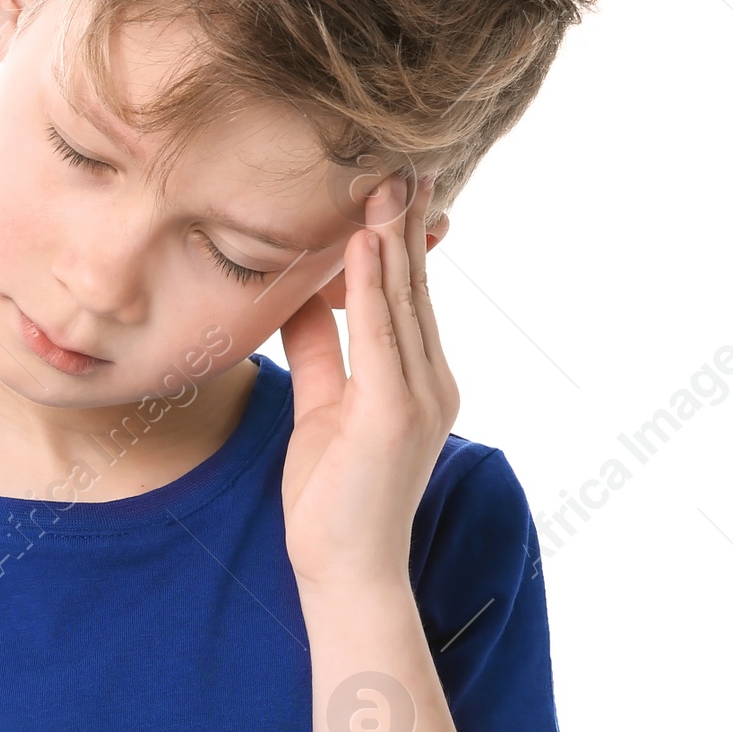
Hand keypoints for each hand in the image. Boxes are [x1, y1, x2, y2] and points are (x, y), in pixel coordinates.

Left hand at [277, 172, 459, 593]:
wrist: (347, 574)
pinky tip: (363, 242)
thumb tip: (302, 298)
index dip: (395, 238)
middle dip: (402, 222)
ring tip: (381, 179)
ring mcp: (419, 399)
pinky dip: (374, 285)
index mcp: (417, 381)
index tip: (383, 184)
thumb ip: (319, 353)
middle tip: (395, 158)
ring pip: (403, 299)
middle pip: (413, 286)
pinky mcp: (394, 416)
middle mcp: (430, 382)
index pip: (406, 295)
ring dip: (390, 236)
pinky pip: (383, 336)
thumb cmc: (332, 501)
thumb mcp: (321, 411)